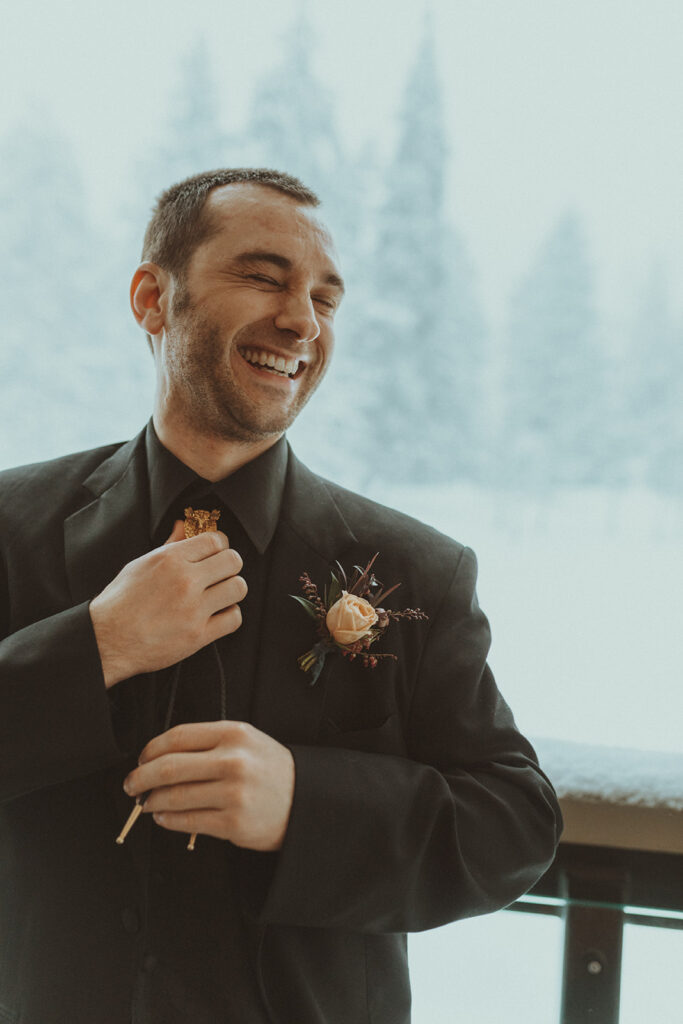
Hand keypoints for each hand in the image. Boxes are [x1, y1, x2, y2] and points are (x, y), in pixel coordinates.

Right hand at [90, 521, 246, 686]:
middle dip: (229, 567)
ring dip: (231, 591)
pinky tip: (216, 615)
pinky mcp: (198, 635)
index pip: (216, 540)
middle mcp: (185, 581)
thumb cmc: (121, 602)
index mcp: (170, 559)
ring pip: (238, 588)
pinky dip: (228, 616)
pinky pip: (234, 618)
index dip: (219, 546)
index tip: (215, 555)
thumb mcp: (141, 565)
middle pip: (233, 561)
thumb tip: (183, 525)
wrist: (107, 639)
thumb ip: (169, 545)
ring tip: (218, 595)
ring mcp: (194, 609)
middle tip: (219, 575)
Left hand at [124, 721, 295, 851]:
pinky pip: (188, 821)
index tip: (141, 759)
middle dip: (141, 777)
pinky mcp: (233, 822)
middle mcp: (233, 760)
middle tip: (132, 785)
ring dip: (152, 801)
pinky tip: (164, 818)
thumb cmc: (271, 770)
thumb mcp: (246, 742)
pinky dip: (168, 820)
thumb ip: (209, 742)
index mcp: (234, 734)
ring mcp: (233, 793)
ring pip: (174, 796)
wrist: (306, 800)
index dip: (150, 749)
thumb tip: (160, 756)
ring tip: (147, 803)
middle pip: (169, 767)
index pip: (178, 736)